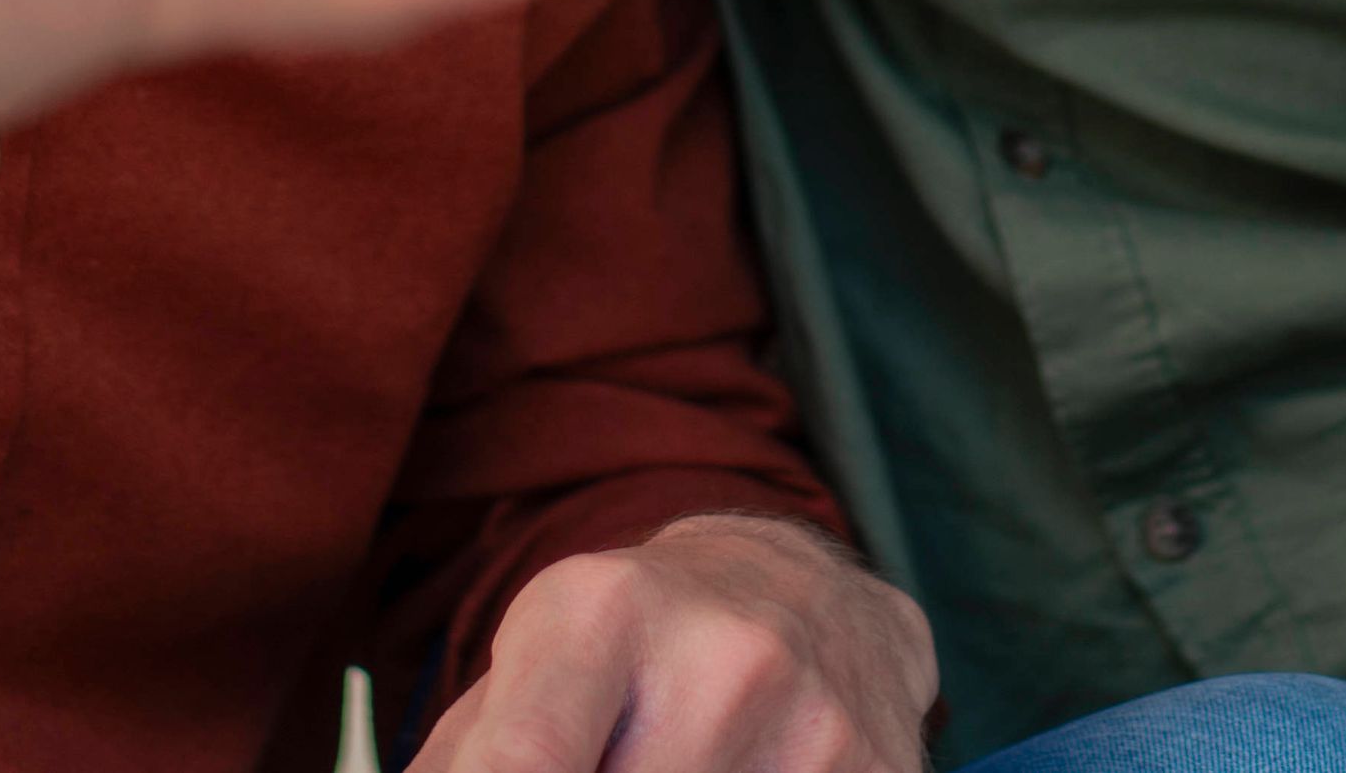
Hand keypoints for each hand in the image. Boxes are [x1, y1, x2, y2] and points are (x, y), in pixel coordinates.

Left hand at [422, 516, 935, 772]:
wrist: (808, 592)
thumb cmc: (633, 649)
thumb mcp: (529, 667)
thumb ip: (461, 761)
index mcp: (599, 613)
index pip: (522, 763)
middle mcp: (722, 656)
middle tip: (606, 760)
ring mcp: (814, 723)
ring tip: (667, 761)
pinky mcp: (884, 772)